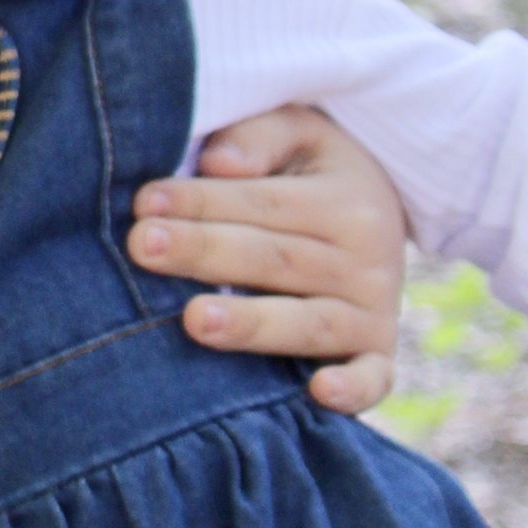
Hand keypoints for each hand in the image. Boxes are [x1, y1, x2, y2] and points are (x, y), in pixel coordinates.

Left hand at [131, 102, 404, 414]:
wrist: (384, 216)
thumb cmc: (313, 172)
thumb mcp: (298, 134)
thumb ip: (259, 139)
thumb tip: (218, 163)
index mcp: (344, 201)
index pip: (262, 205)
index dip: (202, 202)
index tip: (144, 203)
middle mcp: (366, 259)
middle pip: (274, 260)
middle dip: (204, 253)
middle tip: (142, 247)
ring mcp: (373, 313)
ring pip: (308, 323)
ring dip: (252, 324)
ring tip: (196, 320)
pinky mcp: (377, 355)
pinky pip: (374, 379)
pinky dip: (353, 389)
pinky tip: (319, 393)